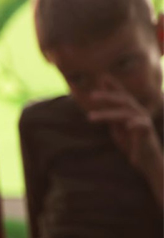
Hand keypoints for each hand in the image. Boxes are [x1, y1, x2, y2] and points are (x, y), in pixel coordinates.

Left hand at [87, 78, 162, 195]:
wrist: (146, 160)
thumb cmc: (132, 143)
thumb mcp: (117, 128)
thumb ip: (111, 117)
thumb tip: (99, 107)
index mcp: (131, 111)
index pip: (122, 96)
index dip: (113, 86)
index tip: (101, 77)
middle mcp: (139, 113)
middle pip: (124, 100)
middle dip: (107, 96)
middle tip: (91, 96)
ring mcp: (143, 121)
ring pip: (125, 114)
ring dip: (107, 114)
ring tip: (90, 117)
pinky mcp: (147, 133)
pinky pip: (141, 126)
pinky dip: (135, 124)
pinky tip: (128, 125)